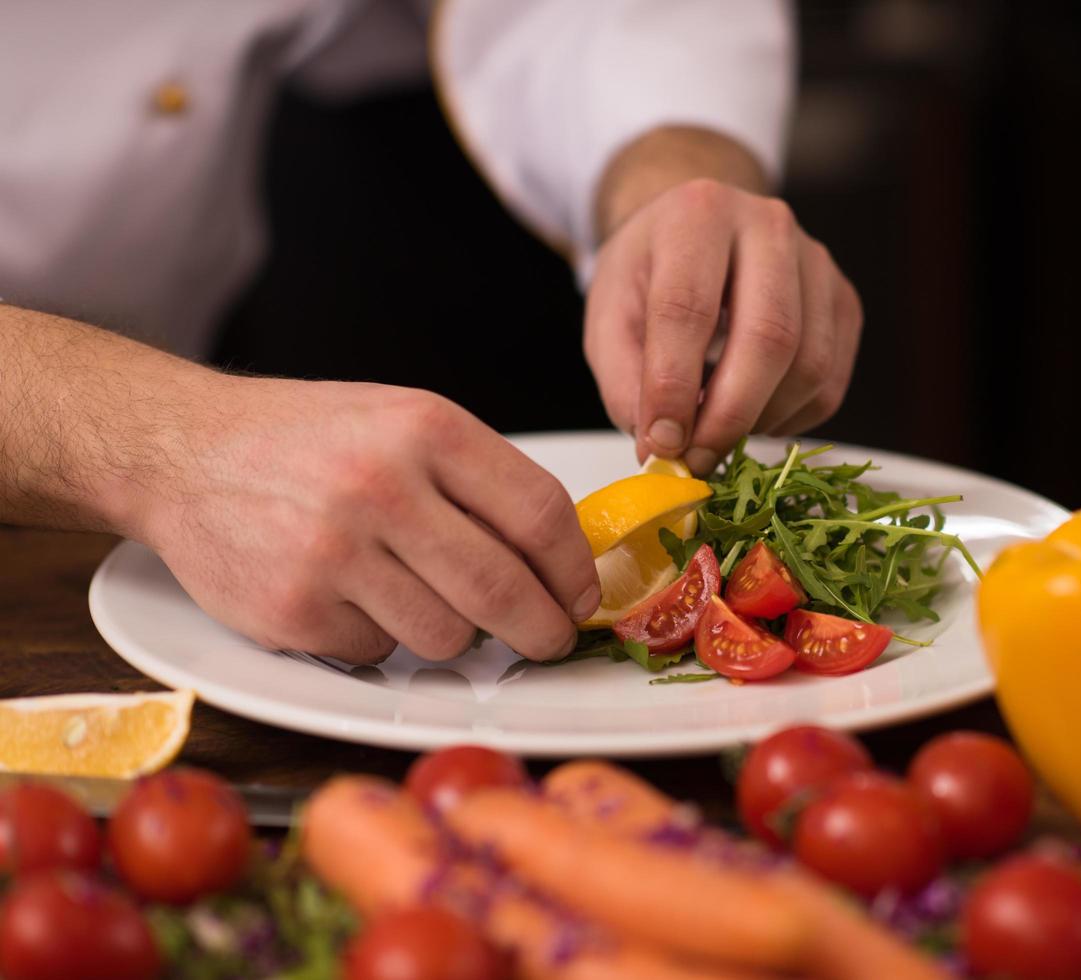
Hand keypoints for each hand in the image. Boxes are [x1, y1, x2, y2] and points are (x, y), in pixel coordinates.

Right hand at [139, 377, 598, 663]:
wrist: (181, 449)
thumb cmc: (308, 438)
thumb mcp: (405, 420)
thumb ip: (480, 480)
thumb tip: (560, 561)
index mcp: (427, 429)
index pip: (540, 513)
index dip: (574, 569)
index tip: (580, 595)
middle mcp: (382, 487)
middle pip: (504, 590)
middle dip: (541, 629)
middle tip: (547, 639)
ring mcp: (334, 552)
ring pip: (445, 636)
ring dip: (449, 631)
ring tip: (416, 593)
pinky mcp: (292, 610)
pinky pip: (377, 652)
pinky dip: (378, 636)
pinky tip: (348, 594)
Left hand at [584, 178, 862, 473]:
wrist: (697, 234)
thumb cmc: (650, 274)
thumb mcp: (610, 317)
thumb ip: (625, 380)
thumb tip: (663, 445)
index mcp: (697, 213)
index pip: (688, 308)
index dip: (673, 385)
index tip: (662, 442)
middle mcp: (769, 225)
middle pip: (769, 336)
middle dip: (730, 415)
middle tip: (697, 459)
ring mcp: (818, 262)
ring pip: (810, 365)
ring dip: (762, 420)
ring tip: (719, 433)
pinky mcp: (844, 300)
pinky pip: (831, 381)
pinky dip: (792, 418)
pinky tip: (754, 414)